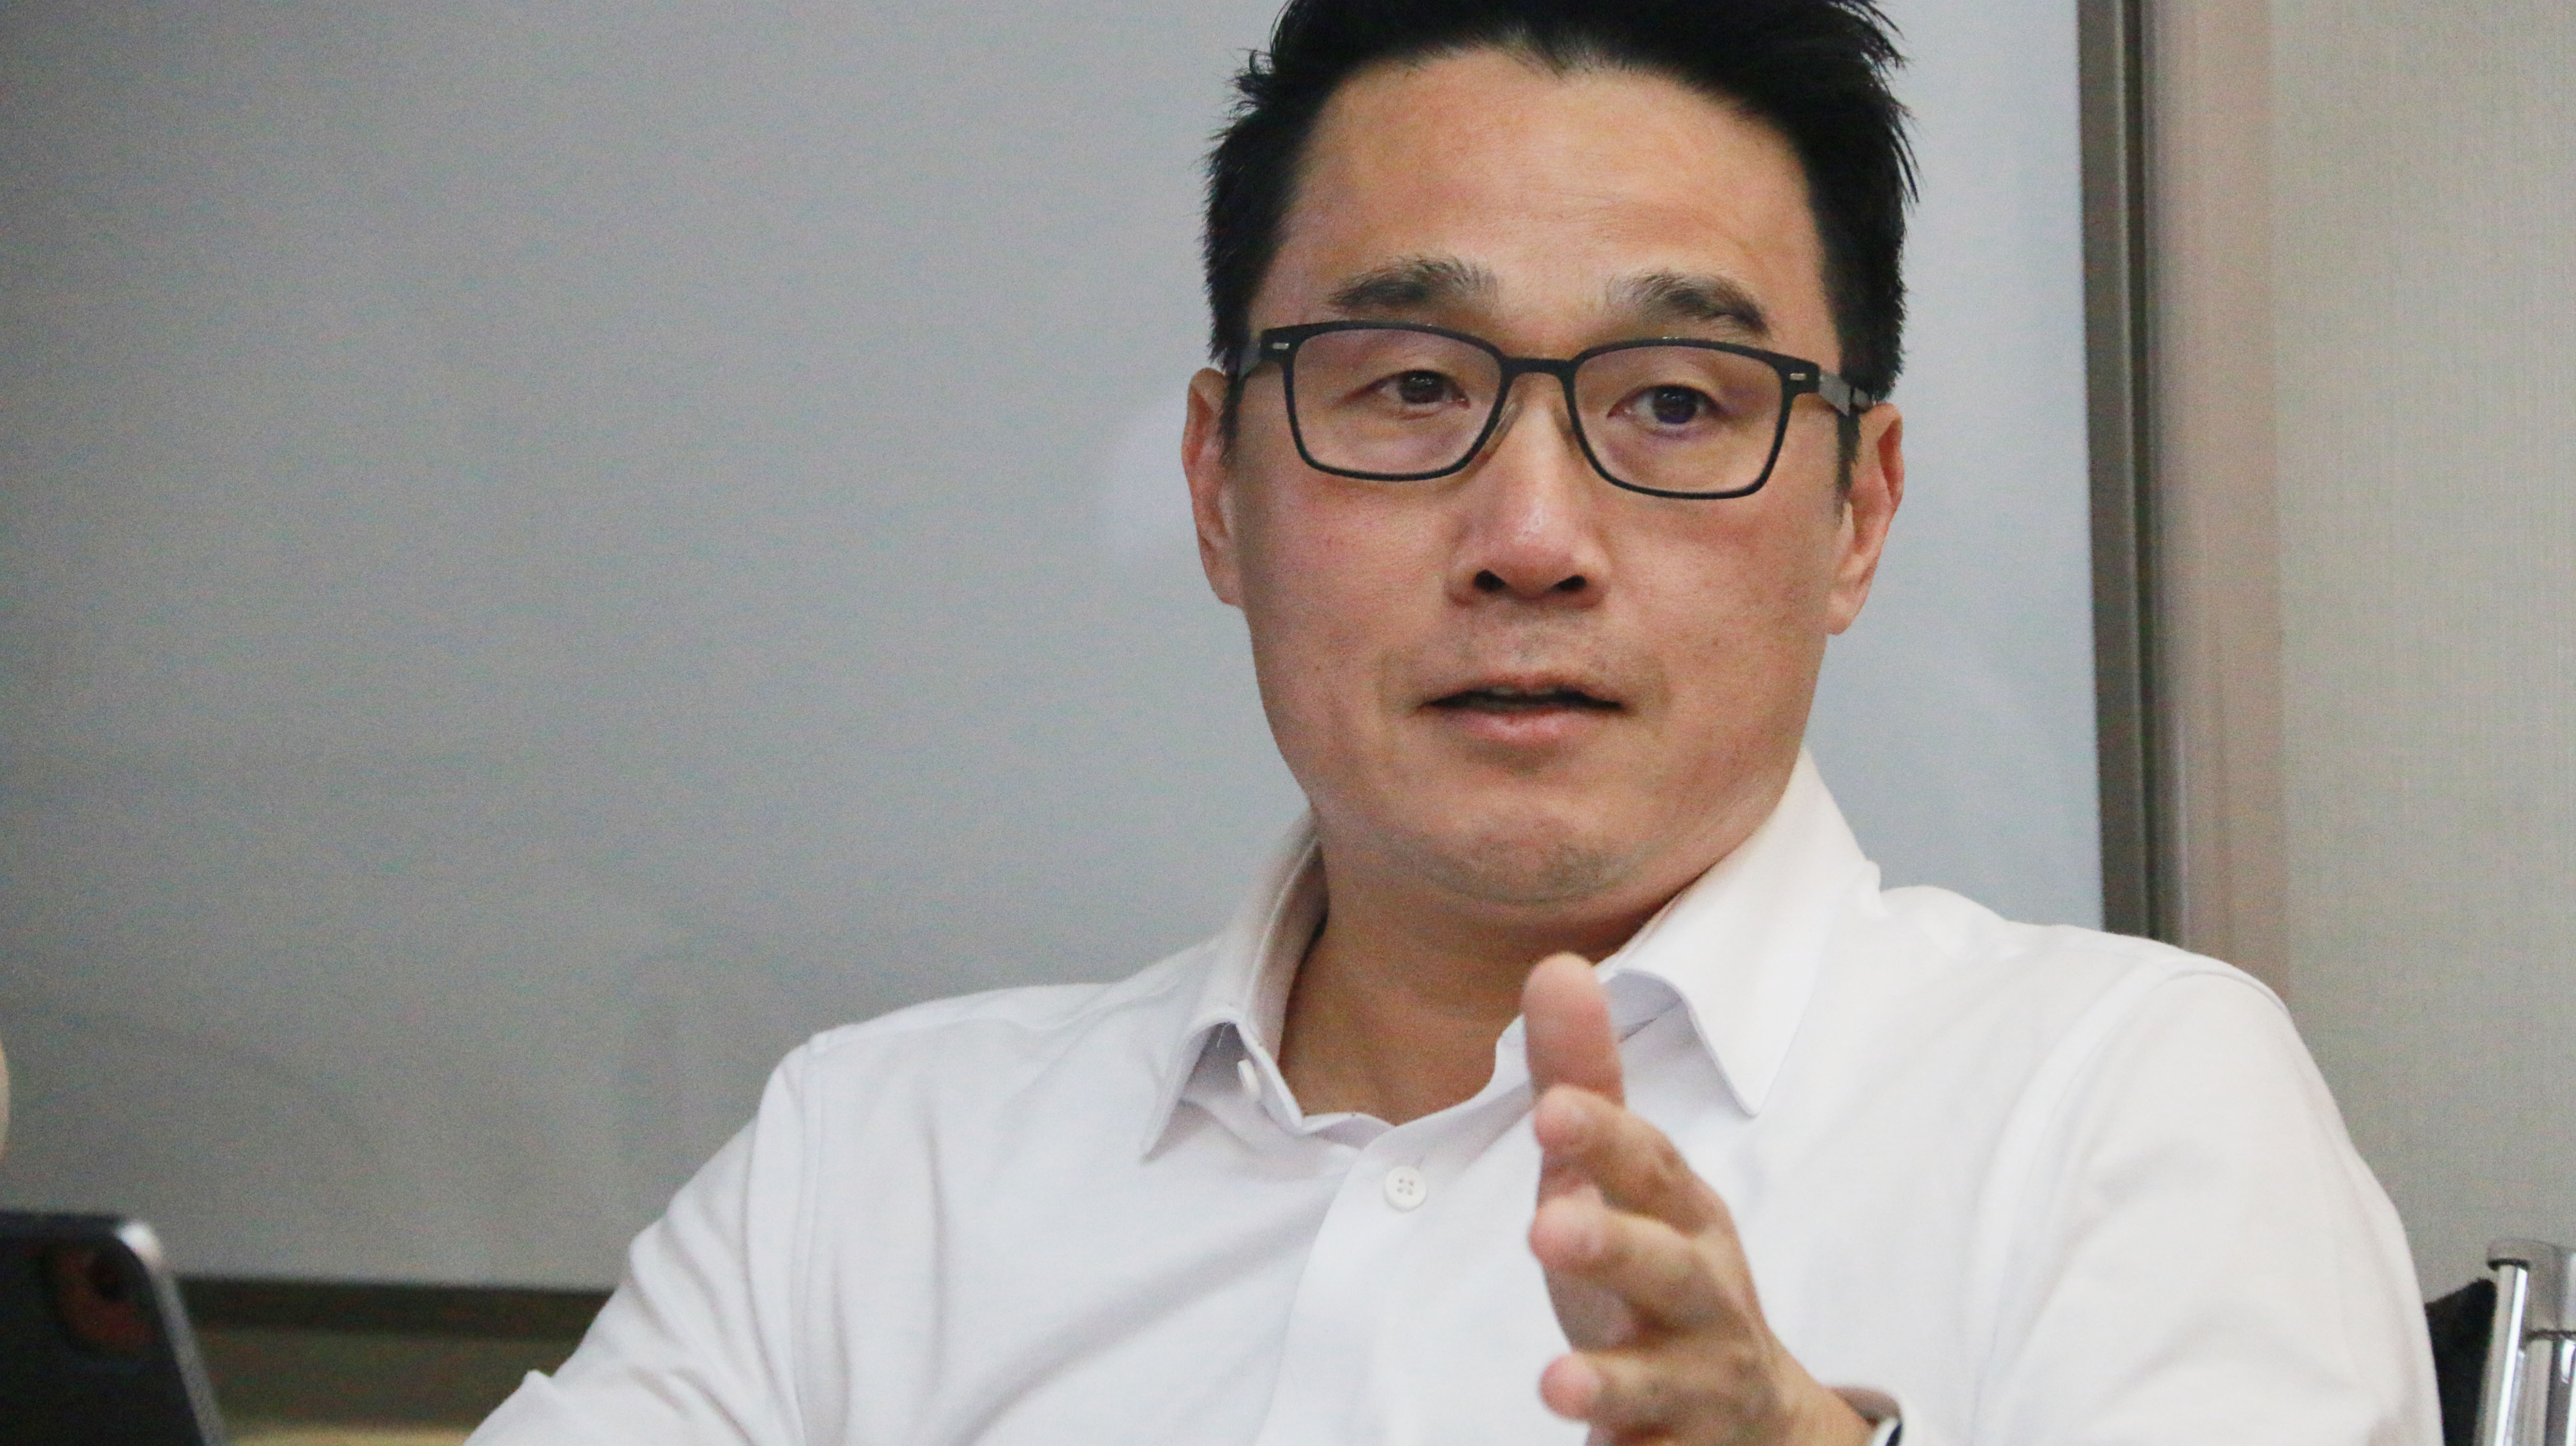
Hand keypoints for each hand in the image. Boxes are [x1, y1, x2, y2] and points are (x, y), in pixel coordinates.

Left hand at [1522, 954, 1870, 1445]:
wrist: (1751, 1412)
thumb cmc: (1662, 1270)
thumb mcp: (1621, 1179)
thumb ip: (1584, 1082)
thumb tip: (1555, 966)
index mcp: (1683, 1215)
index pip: (1649, 1166)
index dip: (1605, 1138)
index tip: (1551, 1111)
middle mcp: (1702, 1295)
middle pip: (1668, 1269)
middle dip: (1615, 1247)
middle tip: (1546, 1229)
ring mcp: (1698, 1381)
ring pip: (1665, 1382)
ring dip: (1614, 1380)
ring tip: (1555, 1385)